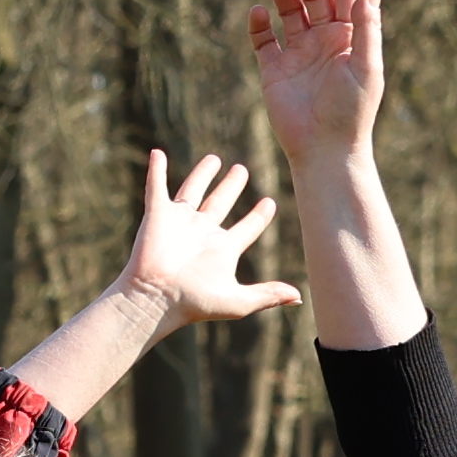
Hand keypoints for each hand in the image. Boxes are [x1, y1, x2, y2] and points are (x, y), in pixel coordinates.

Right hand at [126, 151, 298, 326]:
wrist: (157, 299)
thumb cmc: (195, 303)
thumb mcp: (238, 301)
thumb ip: (267, 294)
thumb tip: (299, 298)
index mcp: (223, 248)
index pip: (248, 227)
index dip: (260, 216)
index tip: (269, 202)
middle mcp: (203, 232)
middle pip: (221, 202)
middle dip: (232, 186)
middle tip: (242, 169)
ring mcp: (180, 222)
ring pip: (194, 190)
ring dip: (203, 174)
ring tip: (214, 159)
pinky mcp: (158, 215)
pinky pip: (157, 187)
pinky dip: (157, 170)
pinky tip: (158, 153)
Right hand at [242, 0, 385, 163]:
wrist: (325, 150)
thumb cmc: (352, 113)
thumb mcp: (366, 69)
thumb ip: (367, 31)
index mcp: (350, 36)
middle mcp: (325, 39)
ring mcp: (299, 53)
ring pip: (287, 10)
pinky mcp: (275, 69)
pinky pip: (263, 39)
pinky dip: (258, 24)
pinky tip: (257, 14)